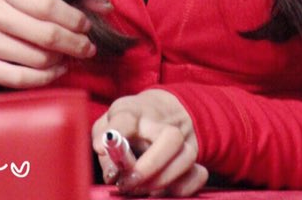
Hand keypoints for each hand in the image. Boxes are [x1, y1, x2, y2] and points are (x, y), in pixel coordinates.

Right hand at [0, 0, 96, 87]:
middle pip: (43, 34)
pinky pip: (17, 79)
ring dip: (60, 61)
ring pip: (33, 59)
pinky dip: (43, 78)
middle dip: (73, 43)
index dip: (73, 19)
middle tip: (87, 47)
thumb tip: (104, 6)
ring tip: (71, 57)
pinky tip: (54, 70)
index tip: (86, 26)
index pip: (47, 4)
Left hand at [93, 89, 207, 196]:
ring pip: (186, 158)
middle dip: (150, 167)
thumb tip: (105, 154)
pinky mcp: (195, 155)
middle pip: (171, 138)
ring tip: (141, 189)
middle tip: (129, 182)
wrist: (163, 110)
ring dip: (162, 181)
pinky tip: (163, 191)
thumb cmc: (130, 122)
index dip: (117, 131)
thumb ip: (102, 138)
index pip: (127, 116)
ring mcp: (184, 138)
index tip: (103, 146)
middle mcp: (164, 122)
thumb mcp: (109, 123)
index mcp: (136, 111)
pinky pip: (199, 174)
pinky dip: (183, 188)